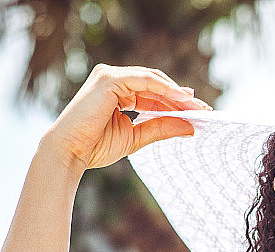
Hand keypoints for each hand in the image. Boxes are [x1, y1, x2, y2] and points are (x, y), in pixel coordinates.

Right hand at [43, 64, 209, 171]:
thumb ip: (161, 128)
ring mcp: (110, 76)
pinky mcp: (109, 79)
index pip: (153, 93)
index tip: (198, 112)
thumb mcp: (137, 136)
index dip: (176, 102)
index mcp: (118, 92)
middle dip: (181, 97)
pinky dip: (165, 89)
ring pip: (153, 80)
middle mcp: (114, 80)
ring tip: (196, 107)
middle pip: (156, 85)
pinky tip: (182, 99)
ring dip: (176, 94)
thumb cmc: (96, 147)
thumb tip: (191, 127)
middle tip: (204, 109)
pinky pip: (145, 80)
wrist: (70, 152)